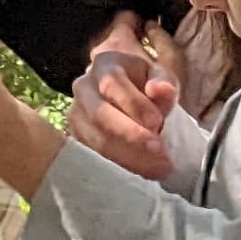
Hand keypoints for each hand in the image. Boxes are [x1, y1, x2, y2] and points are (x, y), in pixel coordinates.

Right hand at [71, 15, 178, 181]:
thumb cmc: (145, 86)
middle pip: (99, 114)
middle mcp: (83, 88)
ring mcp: (76, 115)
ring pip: (95, 140)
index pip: (113, 84)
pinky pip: (94, 156)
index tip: (157, 123)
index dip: (134, 104)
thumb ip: (164, 83)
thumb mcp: (159, 77)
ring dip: (127, 157)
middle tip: (159, 153)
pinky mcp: (76, 139)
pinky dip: (119, 166)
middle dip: (130, 135)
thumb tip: (161, 90)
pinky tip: (142, 173)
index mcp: (104, 66)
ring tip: (156, 170)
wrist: (126, 97)